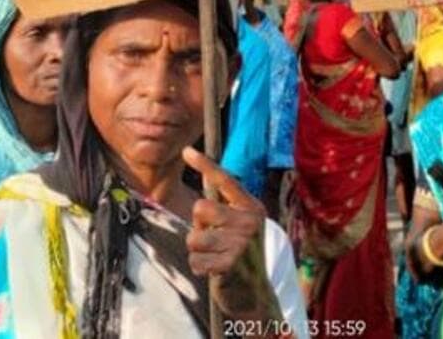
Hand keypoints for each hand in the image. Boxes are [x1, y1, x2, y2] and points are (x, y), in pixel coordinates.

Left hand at [182, 147, 277, 320]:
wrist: (256, 292)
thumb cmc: (241, 253)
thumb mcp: (240, 225)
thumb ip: (225, 207)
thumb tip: (203, 183)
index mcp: (251, 207)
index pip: (225, 180)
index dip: (205, 165)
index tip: (186, 150)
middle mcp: (250, 221)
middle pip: (200, 208)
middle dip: (198, 225)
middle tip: (212, 238)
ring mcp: (242, 243)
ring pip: (193, 237)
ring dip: (198, 250)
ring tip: (214, 256)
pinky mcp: (231, 264)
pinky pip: (195, 260)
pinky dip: (199, 267)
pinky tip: (213, 270)